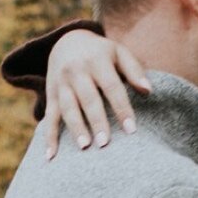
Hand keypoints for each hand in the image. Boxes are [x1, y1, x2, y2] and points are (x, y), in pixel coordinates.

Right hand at [44, 31, 150, 158]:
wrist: (66, 41)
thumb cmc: (101, 53)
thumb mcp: (119, 53)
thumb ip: (134, 70)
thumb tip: (148, 91)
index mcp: (97, 60)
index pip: (112, 86)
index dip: (122, 108)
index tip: (131, 130)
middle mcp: (76, 70)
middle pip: (88, 99)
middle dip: (96, 121)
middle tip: (105, 144)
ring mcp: (61, 83)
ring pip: (68, 108)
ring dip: (75, 128)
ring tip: (84, 147)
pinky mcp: (51, 95)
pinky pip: (49, 117)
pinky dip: (49, 137)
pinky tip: (51, 156)